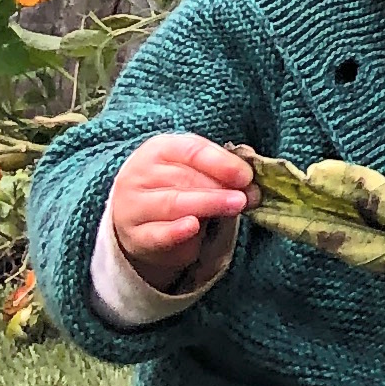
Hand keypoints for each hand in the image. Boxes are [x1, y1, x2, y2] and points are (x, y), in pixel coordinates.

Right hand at [107, 133, 251, 291]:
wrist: (139, 217)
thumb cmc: (175, 187)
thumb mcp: (194, 171)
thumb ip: (220, 174)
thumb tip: (251, 184)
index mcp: (160, 149)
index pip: (192, 150)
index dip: (221, 163)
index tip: (246, 176)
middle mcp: (141, 174)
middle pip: (184, 178)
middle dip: (221, 188)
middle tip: (248, 197)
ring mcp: (134, 206)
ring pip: (172, 203)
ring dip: (208, 204)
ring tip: (235, 206)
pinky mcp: (134, 236)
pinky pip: (156, 234)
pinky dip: (175, 231)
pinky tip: (192, 226)